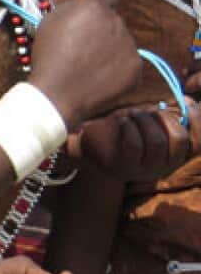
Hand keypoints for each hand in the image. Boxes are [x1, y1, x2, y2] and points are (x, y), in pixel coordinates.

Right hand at [29, 0, 139, 127]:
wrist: (57, 94)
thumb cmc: (49, 56)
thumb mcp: (49, 22)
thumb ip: (70, 6)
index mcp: (96, 8)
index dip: (98, 5)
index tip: (89, 17)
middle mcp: (118, 23)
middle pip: (114, 21)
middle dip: (102, 29)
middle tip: (83, 46)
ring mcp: (129, 47)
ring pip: (122, 42)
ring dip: (110, 48)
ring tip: (88, 65)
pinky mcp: (136, 69)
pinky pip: (128, 63)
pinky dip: (117, 69)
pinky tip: (98, 77)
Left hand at [68, 100, 194, 181]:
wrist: (85, 140)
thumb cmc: (120, 127)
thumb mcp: (147, 119)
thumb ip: (170, 114)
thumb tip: (191, 102)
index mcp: (172, 156)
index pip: (199, 144)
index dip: (199, 123)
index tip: (188, 104)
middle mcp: (162, 168)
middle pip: (180, 140)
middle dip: (162, 117)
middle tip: (144, 111)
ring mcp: (142, 171)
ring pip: (156, 141)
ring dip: (142, 120)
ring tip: (129, 114)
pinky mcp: (121, 168)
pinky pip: (133, 145)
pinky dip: (127, 127)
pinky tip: (119, 120)